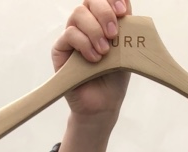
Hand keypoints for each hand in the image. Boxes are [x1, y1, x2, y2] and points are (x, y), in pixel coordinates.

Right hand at [52, 0, 131, 119]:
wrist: (104, 104)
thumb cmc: (115, 78)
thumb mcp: (127, 50)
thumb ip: (126, 27)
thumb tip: (126, 4)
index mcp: (103, 20)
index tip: (123, 12)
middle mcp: (86, 24)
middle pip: (90, 0)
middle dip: (104, 13)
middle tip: (113, 34)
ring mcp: (72, 35)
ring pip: (78, 14)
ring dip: (94, 31)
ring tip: (104, 52)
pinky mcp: (60, 50)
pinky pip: (69, 34)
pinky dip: (84, 44)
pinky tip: (94, 59)